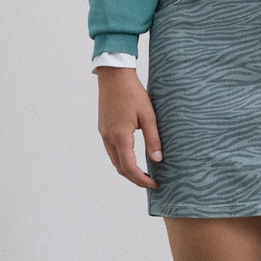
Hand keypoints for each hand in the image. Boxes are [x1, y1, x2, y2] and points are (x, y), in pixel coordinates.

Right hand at [96, 67, 161, 189]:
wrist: (114, 76)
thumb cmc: (133, 93)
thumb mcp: (148, 116)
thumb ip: (153, 139)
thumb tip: (158, 160)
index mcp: (120, 136)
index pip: (129, 167)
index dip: (141, 179)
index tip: (154, 184)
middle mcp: (108, 138)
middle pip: (120, 168)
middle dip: (134, 178)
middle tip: (150, 182)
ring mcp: (104, 134)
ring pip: (114, 160)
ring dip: (127, 170)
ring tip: (143, 173)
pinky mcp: (103, 129)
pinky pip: (111, 150)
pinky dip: (122, 159)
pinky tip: (133, 157)